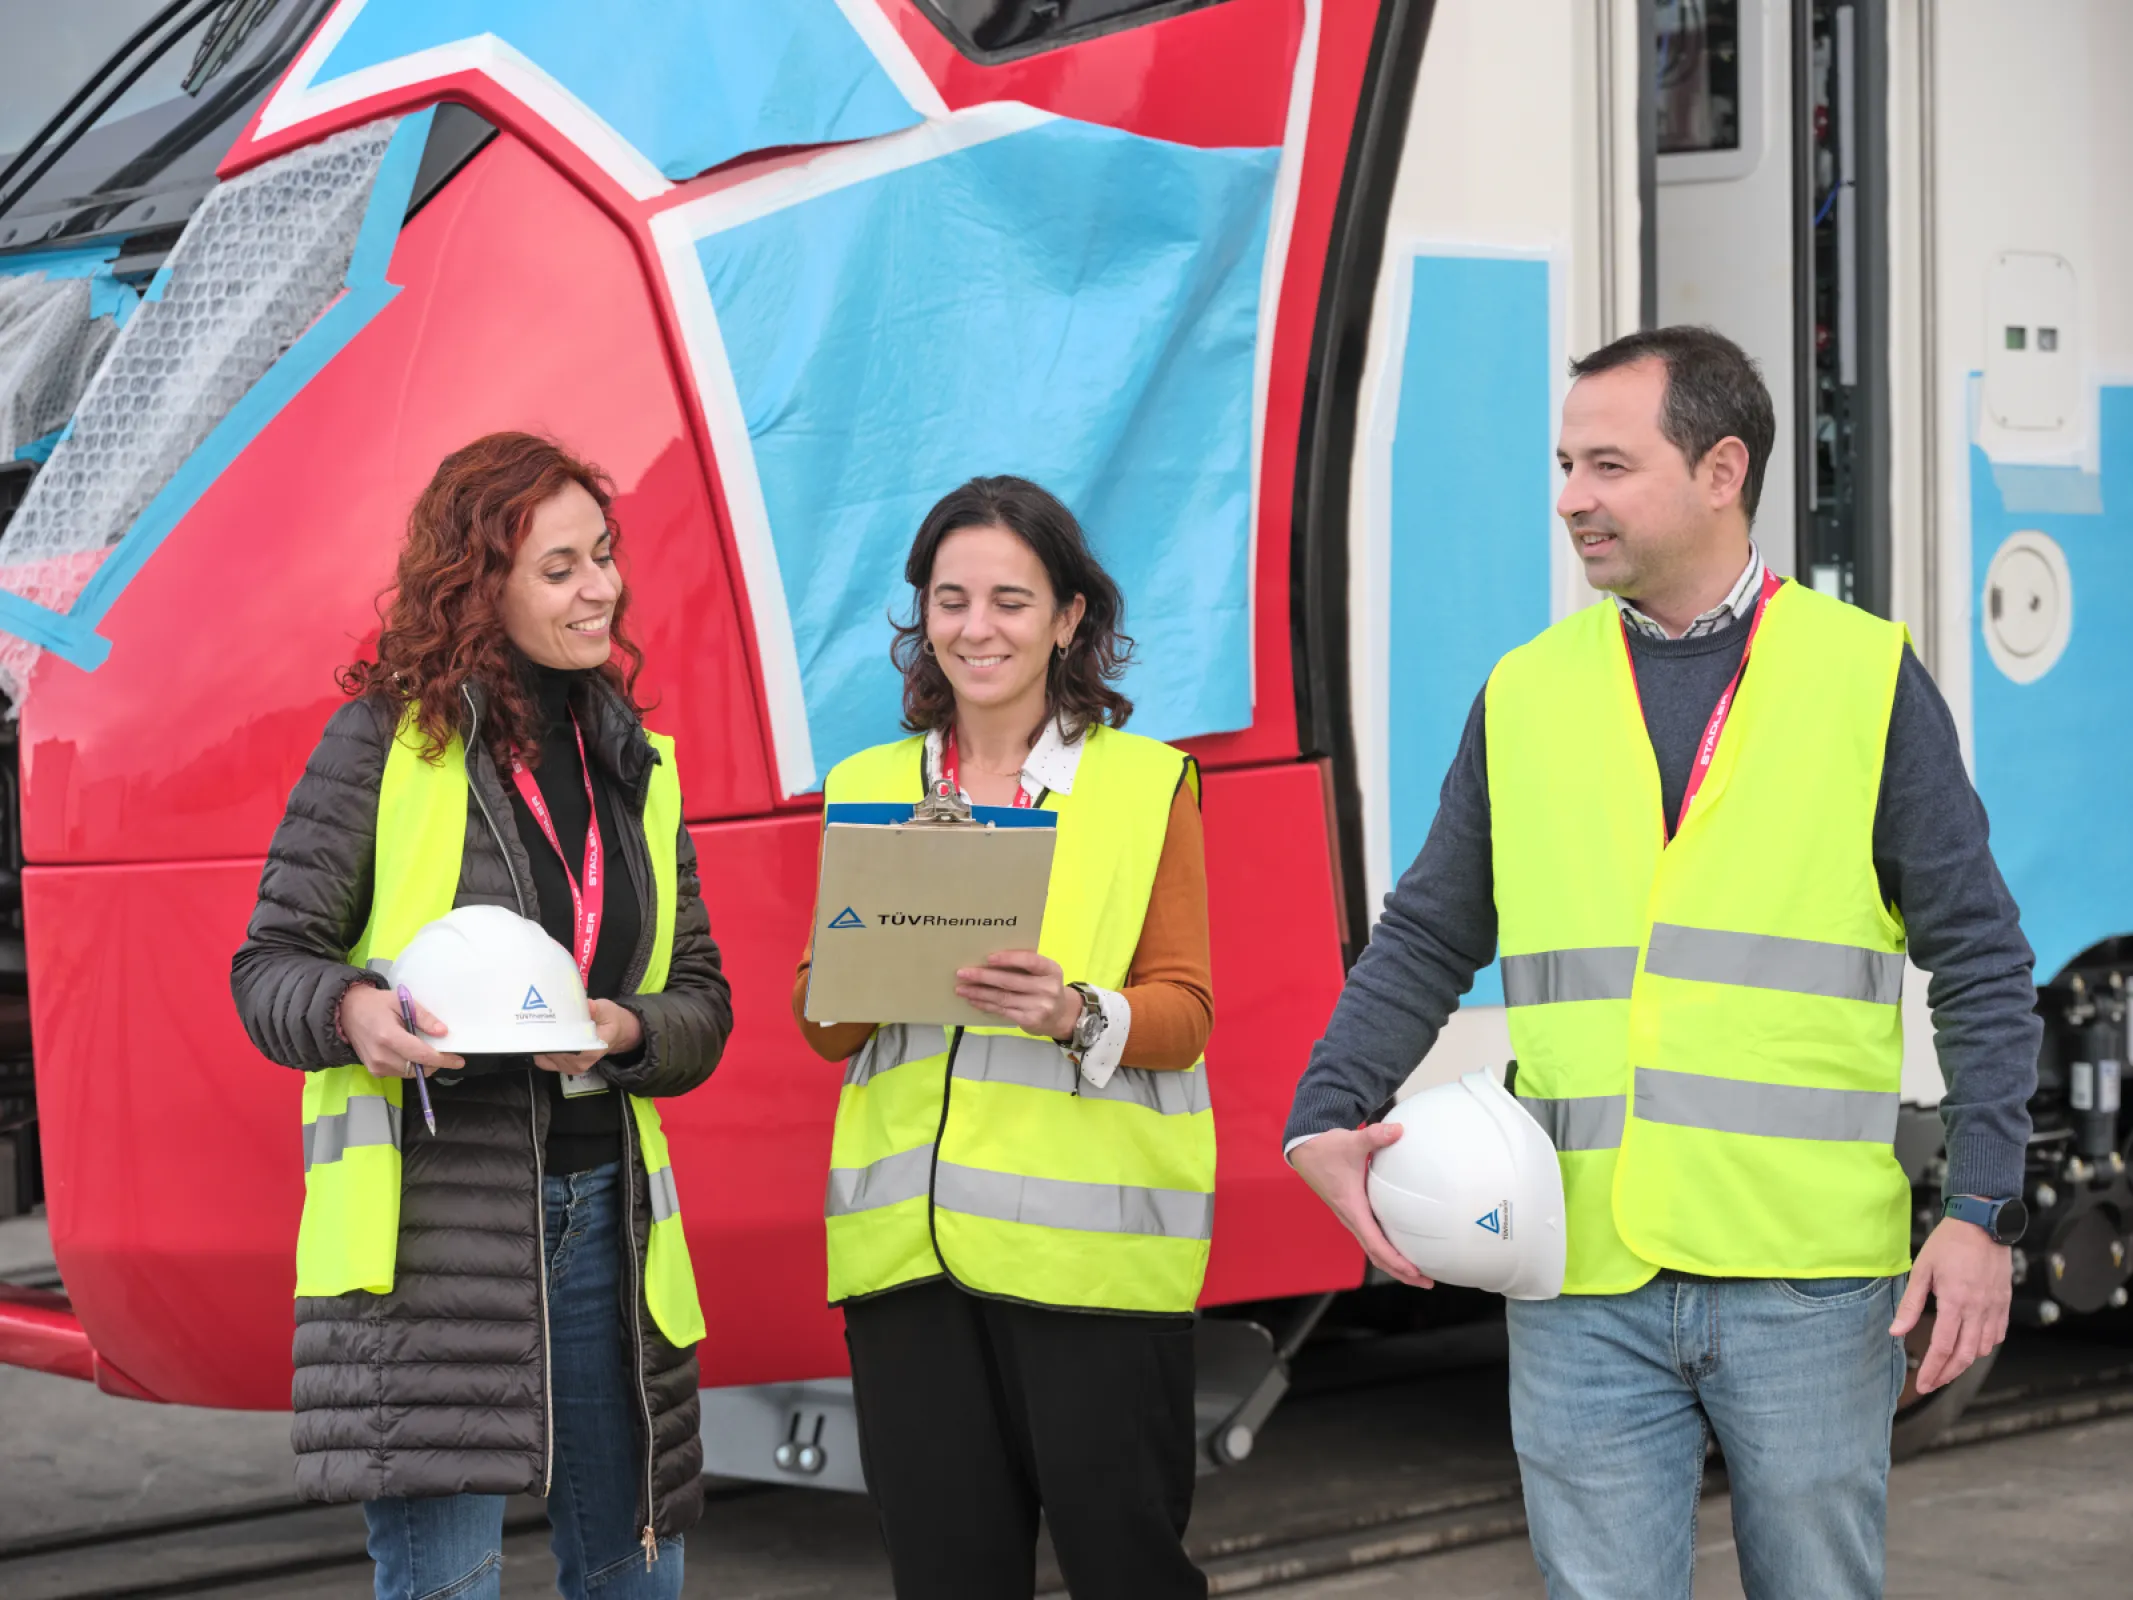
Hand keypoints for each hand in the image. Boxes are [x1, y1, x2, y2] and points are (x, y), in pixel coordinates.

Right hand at [339, 982, 462, 1078]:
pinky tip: (410, 1053)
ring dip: (423, 1065)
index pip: (421, 1055)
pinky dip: (410, 1066)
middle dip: (435, 1063)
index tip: (458, 1060)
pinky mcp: (373, 1070)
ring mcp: (376, 1066)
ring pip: (410, 1073)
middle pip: (418, 1068)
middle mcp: (381, 1056)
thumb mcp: (402, 1002)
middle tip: (445, 1052)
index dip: (442, 1059)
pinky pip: (400, 1073)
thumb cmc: (376, 1004)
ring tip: (426, 1049)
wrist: (346, 1011)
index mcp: (388, 1037)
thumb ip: (424, 1018)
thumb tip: (443, 1032)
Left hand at [534, 1000, 636, 1075]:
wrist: (615, 1033)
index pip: (569, 1048)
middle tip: (538, 1021)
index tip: (546, 1026)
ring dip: (542, 1043)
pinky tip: (542, 1038)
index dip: (555, 1038)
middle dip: (545, 1037)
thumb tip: (587, 1005)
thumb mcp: (606, 1010)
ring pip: (547, 1057)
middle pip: (554, 1053)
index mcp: (592, 1050)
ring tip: (539, 1028)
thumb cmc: (609, 1021)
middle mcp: (580, 1063)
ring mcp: (571, 1067)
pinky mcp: (564, 1067)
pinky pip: (545, 1062)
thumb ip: (596, 1008)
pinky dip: (541, 1051)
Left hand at [955, 950, 1079, 1040]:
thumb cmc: (1045, 987)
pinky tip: (973, 1000)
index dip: (1009, 958)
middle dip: (983, 976)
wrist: (1061, 1015)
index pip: (1030, 961)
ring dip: (979, 992)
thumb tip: (988, 959)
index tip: (988, 957)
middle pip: (1010, 981)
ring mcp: (1039, 1006)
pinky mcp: (1030, 1020)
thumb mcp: (1044, 973)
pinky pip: (1002, 1010)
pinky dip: (985, 1004)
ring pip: (1002, 997)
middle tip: (962, 973)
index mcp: (1051, 970)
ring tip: (961, 988)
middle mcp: (1048, 988)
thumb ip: (1025, 966)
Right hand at [1289, 1126, 1434, 1288]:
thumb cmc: (1327, 1148)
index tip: (1415, 1271)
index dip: (1395, 1260)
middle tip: (1427, 1283)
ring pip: (1374, 1250)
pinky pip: (1373, 1238)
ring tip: (1420, 1273)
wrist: (1306, 1149)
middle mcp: (1351, 1218)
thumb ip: (1376, 1136)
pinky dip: (1389, 1250)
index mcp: (1352, 1208)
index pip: (1375, 1243)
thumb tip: (1399, 1130)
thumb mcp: (1351, 1141)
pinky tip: (1405, 1247)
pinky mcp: (1354, 1213)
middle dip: (1401, 1272)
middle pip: (1377, 1256)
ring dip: (1396, 1265)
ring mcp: (1352, 1218)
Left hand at [1891, 1213, 2013, 1392]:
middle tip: (1932, 1384)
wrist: (1982, 1223)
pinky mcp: (2004, 1303)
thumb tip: (1896, 1332)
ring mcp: (1994, 1308)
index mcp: (1955, 1302)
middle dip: (1947, 1374)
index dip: (1932, 1370)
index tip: (1922, 1384)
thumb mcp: (1922, 1270)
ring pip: (1983, 1349)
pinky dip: (1984, 1347)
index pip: (1943, 1347)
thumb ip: (1910, 1304)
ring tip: (1947, 1368)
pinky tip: (1972, 1348)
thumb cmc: (1948, 1243)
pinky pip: (1997, 1335)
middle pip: (1964, 1355)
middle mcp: (1978, 1309)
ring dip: (1965, 1363)